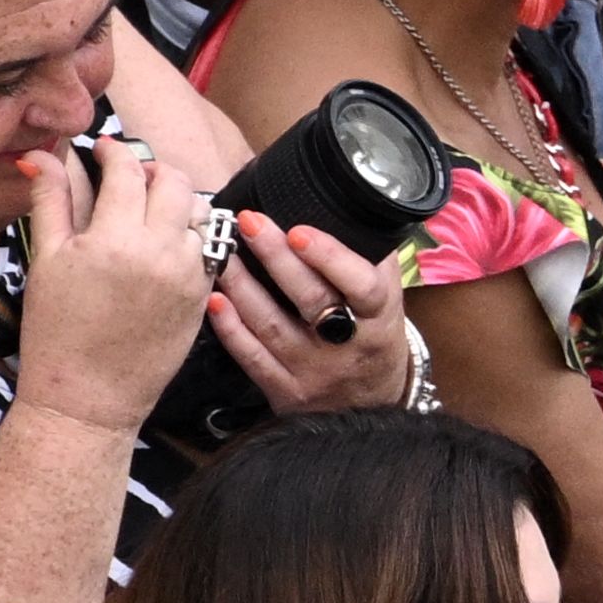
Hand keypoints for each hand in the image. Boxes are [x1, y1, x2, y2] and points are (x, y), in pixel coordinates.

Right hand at [14, 138, 215, 432]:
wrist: (87, 399)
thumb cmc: (57, 334)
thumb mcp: (46, 262)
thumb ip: (50, 201)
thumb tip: (39, 156)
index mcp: (115, 238)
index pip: (127, 168)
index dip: (113, 150)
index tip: (102, 150)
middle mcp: (160, 251)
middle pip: (174, 181)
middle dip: (152, 170)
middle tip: (129, 179)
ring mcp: (187, 275)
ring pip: (198, 212)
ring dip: (175, 202)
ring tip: (148, 213)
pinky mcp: (201, 298)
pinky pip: (207, 249)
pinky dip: (189, 237)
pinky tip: (162, 247)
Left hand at [212, 209, 414, 413]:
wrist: (373, 400)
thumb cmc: (374, 331)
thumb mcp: (388, 294)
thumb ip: (368, 255)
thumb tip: (338, 202)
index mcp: (379, 316)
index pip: (361, 285)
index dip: (330, 258)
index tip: (299, 230)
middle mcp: (347, 345)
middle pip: (311, 301)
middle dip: (277, 258)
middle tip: (249, 222)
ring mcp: (314, 372)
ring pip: (273, 327)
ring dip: (243, 287)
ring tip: (223, 252)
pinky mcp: (286, 391)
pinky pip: (252, 358)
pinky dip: (230, 328)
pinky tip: (215, 299)